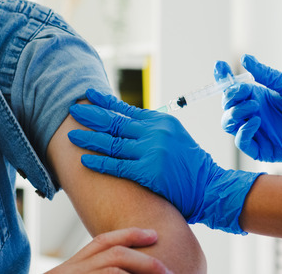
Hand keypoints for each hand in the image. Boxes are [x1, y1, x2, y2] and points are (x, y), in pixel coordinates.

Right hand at [46, 228, 169, 273]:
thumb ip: (94, 273)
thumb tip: (122, 271)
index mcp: (71, 267)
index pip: (102, 241)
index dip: (130, 234)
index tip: (154, 234)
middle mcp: (69, 270)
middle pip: (113, 253)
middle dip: (144, 259)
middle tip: (167, 270)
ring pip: (113, 267)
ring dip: (141, 270)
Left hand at [68, 89, 262, 234]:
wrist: (210, 186)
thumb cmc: (190, 165)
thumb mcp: (174, 136)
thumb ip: (152, 129)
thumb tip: (126, 123)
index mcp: (160, 121)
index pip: (126, 109)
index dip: (105, 102)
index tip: (89, 95)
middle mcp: (154, 132)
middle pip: (115, 123)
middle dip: (92, 116)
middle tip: (73, 110)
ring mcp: (151, 151)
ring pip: (112, 143)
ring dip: (89, 139)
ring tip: (71, 134)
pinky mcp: (148, 171)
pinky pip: (117, 166)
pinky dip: (99, 162)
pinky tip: (85, 159)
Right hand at [217, 55, 281, 169]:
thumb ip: (266, 74)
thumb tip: (246, 58)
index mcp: (260, 97)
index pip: (234, 89)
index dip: (224, 78)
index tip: (220, 67)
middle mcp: (255, 114)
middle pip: (228, 107)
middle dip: (229, 98)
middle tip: (241, 93)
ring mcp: (258, 132)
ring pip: (229, 124)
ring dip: (234, 114)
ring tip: (251, 107)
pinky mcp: (263, 150)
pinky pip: (243, 142)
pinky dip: (243, 131)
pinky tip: (256, 122)